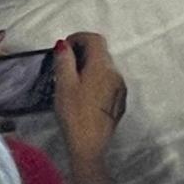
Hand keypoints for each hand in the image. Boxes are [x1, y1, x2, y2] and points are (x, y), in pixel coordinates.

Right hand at [49, 33, 125, 183]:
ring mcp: (120, 86)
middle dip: (83, 52)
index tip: (63, 47)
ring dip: (89, 66)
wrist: (90, 145)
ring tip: (71, 80)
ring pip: (104, 67)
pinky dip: (96, 79)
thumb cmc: (74, 114)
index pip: (95, 39)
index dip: (78, 38)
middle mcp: (115, 72)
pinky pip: (108, 81)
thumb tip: (64, 44)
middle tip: (64, 64)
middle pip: (101, 52)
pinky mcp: (119, 99)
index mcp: (102, 66)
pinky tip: (83, 94)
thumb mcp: (64, 86)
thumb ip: (65, 62)